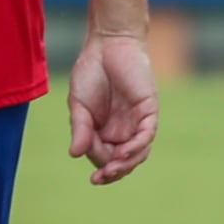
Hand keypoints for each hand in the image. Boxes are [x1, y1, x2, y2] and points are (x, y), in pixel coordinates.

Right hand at [68, 30, 157, 184]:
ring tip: (112, 170)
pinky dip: (136, 147)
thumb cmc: (91, 73)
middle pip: (122, 160)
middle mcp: (123, 130)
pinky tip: (124, 154)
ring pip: (137, 153)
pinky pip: (146, 135)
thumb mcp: (79, 105)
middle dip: (112, 172)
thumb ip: (80, 129)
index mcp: (105, 132)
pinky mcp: (148, 111)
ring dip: (126, 164)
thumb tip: (74, 155)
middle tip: (100, 179)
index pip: (103, 157)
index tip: (89, 168)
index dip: (97, 164)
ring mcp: (137, 121)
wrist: (107, 44)